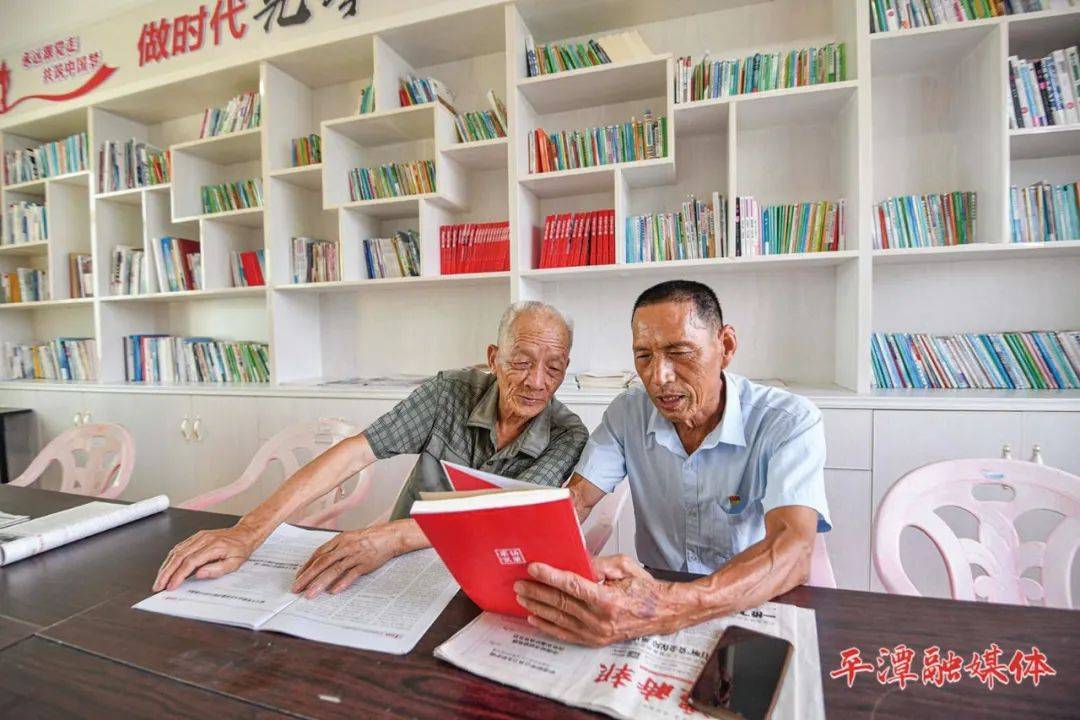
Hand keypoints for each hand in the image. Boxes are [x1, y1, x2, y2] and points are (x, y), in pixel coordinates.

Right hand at [153, 525, 258, 590]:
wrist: (244, 534)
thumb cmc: (240, 549)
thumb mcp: (234, 564)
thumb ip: (216, 570)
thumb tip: (198, 574)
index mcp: (214, 546)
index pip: (191, 561)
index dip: (179, 575)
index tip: (171, 586)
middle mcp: (204, 539)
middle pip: (179, 556)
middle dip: (166, 573)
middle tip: (158, 586)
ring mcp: (198, 537)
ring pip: (176, 551)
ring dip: (165, 566)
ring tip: (159, 580)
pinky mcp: (195, 537)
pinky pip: (179, 547)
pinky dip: (170, 559)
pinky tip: (166, 568)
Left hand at [292, 525, 398, 598]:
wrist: (389, 536)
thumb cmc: (369, 538)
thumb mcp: (349, 538)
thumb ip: (335, 549)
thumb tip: (320, 561)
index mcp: (339, 540)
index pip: (318, 554)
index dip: (307, 566)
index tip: (298, 577)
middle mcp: (345, 547)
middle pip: (322, 562)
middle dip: (307, 577)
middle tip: (296, 588)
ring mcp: (355, 555)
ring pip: (334, 570)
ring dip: (320, 583)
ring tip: (310, 594)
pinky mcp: (366, 563)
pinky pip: (352, 574)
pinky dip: (342, 582)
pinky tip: (334, 591)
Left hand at [514, 556, 687, 646]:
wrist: (662, 614)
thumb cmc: (644, 589)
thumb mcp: (625, 567)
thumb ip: (598, 564)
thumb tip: (574, 561)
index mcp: (607, 599)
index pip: (572, 586)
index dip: (550, 576)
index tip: (533, 568)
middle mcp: (600, 620)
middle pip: (561, 603)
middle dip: (537, 591)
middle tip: (519, 582)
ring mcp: (596, 633)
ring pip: (559, 618)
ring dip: (538, 606)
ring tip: (522, 596)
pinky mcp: (595, 640)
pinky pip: (565, 634)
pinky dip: (547, 626)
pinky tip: (534, 617)